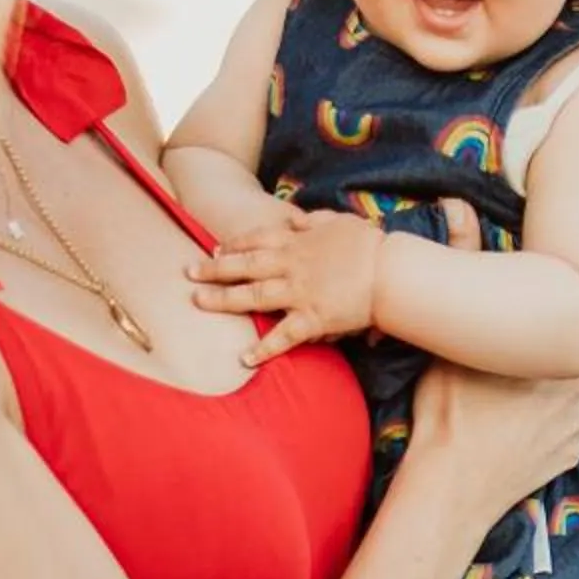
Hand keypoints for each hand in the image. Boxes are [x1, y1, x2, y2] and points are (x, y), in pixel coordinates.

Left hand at [187, 206, 384, 364]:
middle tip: (189, 273)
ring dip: (223, 300)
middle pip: (245, 266)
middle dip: (214, 269)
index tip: (215, 249)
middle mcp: (291, 265)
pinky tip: (243, 360)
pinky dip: (263, 350)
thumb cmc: (369, 245)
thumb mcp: (338, 221)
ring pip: (253, 297)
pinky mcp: (312, 319)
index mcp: (298, 241)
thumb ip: (312, 221)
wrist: (390, 272)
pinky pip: (283, 337)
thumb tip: (295, 218)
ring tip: (199, 302)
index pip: (257, 240)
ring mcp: (299, 293)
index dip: (234, 245)